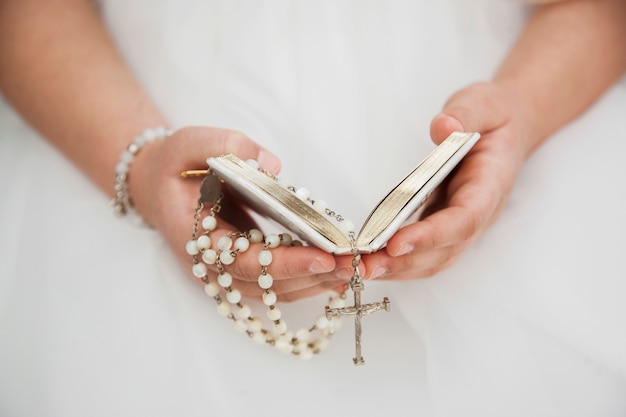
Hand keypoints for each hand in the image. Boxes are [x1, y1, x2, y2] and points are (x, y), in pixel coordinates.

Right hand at [128, 126, 347, 300]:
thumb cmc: (173, 166)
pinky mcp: (245, 267)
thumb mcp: (185, 143)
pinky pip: (278, 283)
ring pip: (275, 292)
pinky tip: (337, 269)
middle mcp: (213, 266)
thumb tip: (272, 166)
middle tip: (355, 266)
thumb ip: (222, 145)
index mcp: (195, 240)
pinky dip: (308, 279)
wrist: (160, 186)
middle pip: (266, 287)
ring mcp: (229, 272)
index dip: (284, 264)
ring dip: (316, 283)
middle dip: (313, 277)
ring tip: (355, 269)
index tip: (323, 257)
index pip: (242, 263)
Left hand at [360, 82, 529, 279]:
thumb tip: (443, 127)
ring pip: (431, 259)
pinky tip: (367, 259)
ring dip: (395, 269)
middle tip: (363, 267)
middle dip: (402, 263)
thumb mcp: (484, 103)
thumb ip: (466, 114)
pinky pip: (421, 251)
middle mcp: (476, 215)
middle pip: (443, 252)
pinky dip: (395, 261)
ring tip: (356, 269)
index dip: (431, 236)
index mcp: (489, 187)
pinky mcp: (441, 224)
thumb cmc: (495, 118)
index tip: (396, 243)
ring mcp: (458, 224)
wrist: (504, 130)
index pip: (463, 220)